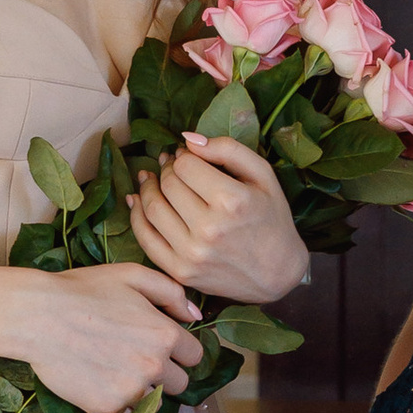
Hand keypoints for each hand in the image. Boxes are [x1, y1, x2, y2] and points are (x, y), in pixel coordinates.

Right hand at [13, 262, 200, 412]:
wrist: (36, 316)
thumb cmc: (82, 289)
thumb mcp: (132, 275)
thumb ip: (172, 293)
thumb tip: (195, 316)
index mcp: (165, 334)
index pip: (194, 355)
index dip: (179, 350)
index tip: (160, 345)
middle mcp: (154, 366)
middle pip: (180, 383)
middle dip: (164, 372)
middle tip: (135, 357)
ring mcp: (131, 390)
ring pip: (153, 400)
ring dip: (141, 388)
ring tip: (113, 368)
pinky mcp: (107, 407)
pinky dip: (117, 402)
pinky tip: (99, 380)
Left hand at [130, 128, 308, 304]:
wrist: (277, 274)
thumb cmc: (272, 219)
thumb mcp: (263, 176)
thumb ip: (228, 149)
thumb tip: (187, 138)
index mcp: (231, 201)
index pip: (185, 166)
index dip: (181, 156)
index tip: (185, 156)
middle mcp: (209, 229)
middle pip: (167, 185)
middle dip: (165, 169)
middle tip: (170, 165)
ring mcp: (191, 253)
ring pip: (151, 208)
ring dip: (147, 188)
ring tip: (151, 179)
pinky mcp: (180, 272)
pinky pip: (145, 238)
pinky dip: (136, 216)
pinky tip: (137, 200)